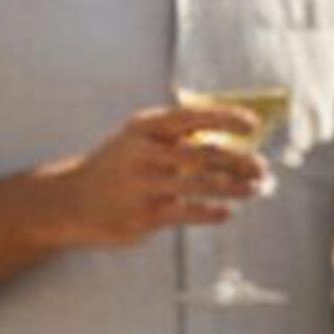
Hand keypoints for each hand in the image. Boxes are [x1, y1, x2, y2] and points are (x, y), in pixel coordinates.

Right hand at [55, 103, 270, 249]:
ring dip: (235, 187)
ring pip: (202, 184)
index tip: (253, 125)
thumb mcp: (137, 140)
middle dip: (241, 161)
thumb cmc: (116, 168)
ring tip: (254, 189)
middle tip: (263, 168)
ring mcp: (144, 186)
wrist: (70, 201)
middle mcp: (144, 153)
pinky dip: (212, 212)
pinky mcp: (144, 216)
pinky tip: (226, 212)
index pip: (194, 117)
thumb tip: (229, 139)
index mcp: (144, 128)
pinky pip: (188, 213)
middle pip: (205, 154)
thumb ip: (176, 138)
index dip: (227, 119)